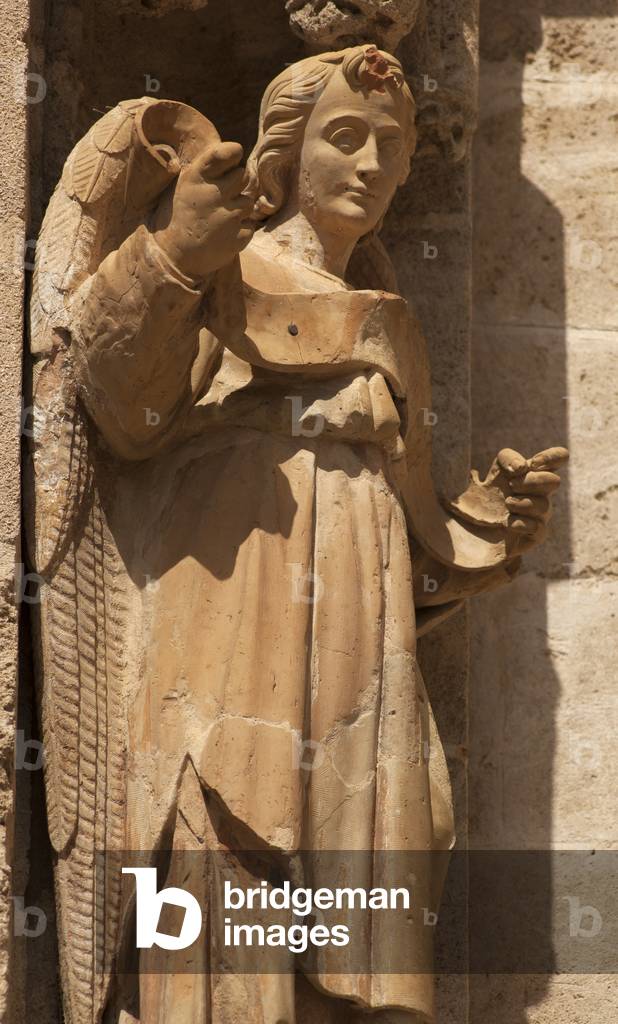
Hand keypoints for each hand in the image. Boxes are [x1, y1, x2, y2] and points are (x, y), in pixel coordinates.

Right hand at [152, 141, 254, 279]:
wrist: (173, 257)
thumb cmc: (178, 217)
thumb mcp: (182, 186)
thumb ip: (205, 170)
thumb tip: (232, 150)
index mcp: (196, 178)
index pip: (223, 153)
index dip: (233, 152)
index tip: (235, 153)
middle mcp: (213, 194)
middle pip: (242, 176)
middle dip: (235, 185)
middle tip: (219, 198)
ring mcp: (227, 217)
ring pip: (248, 201)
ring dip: (238, 208)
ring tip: (219, 219)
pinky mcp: (238, 237)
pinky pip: (250, 225)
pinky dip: (241, 230)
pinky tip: (223, 235)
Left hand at [449, 446, 568, 551]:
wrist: (460, 535)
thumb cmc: (474, 500)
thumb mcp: (484, 472)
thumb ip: (504, 460)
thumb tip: (521, 467)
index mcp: (527, 474)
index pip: (557, 459)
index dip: (553, 457)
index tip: (533, 463)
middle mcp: (536, 494)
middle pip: (553, 481)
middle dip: (533, 481)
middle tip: (511, 485)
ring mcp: (535, 517)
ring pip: (545, 506)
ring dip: (525, 503)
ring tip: (507, 504)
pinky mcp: (530, 538)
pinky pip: (539, 530)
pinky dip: (523, 524)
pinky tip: (507, 523)